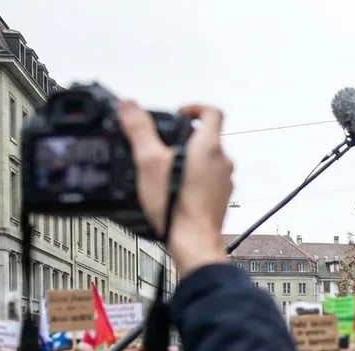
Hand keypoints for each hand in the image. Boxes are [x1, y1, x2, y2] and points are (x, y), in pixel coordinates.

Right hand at [118, 100, 231, 273]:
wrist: (193, 241)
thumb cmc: (177, 205)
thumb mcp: (149, 161)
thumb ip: (139, 129)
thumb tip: (129, 105)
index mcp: (209, 146)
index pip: (211, 112)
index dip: (194, 107)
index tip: (179, 112)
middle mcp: (223, 162)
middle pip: (208, 138)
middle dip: (185, 138)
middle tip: (164, 145)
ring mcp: (225, 181)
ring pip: (209, 160)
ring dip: (190, 160)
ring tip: (166, 170)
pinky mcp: (221, 198)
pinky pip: (209, 180)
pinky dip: (195, 179)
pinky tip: (176, 190)